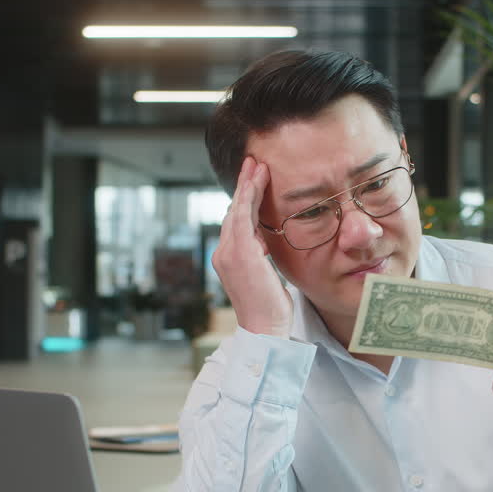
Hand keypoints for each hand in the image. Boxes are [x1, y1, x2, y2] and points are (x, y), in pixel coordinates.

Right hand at [211, 157, 292, 336]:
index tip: (254, 182)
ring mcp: (228, 253)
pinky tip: (256, 182)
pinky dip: (248, 198)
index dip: (244, 200)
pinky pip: (242, 218)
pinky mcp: (239, 253)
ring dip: (247, 185)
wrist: (264, 329)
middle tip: (253, 163)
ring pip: (237, 210)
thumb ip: (261, 256)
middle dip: (244, 186)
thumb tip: (265, 242)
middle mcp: (224, 253)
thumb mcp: (265, 276)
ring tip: (257, 166)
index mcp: (229, 258)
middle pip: (233, 211)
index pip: (237, 222)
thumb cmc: (269, 308)